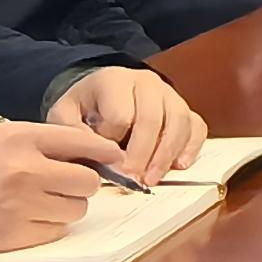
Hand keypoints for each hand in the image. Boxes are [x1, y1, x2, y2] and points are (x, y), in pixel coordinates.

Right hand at [0, 120, 119, 251]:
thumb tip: (101, 153)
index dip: (105, 150)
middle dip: (83, 182)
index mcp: (23, 141)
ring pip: (76, 210)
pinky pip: (56, 232)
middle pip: (87, 182)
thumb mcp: (10, 134)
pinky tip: (28, 216)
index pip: (82, 142)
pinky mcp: (13, 237)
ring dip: (67, 205)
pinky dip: (49, 225)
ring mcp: (20, 208)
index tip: (113, 156)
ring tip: (43, 199)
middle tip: (66, 182)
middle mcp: (25, 174)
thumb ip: (52, 140)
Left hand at [49, 66, 208, 183]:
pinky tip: (179, 166)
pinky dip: (192, 147)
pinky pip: (197, 126)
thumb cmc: (84, 107)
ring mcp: (169, 93)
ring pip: (178, 122)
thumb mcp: (64, 115)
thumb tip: (95, 156)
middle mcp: (146, 82)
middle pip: (152, 119)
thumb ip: (72, 133)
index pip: (120, 115)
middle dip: (142, 155)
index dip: (113, 144)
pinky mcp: (184, 107)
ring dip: (166, 155)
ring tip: (152, 179)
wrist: (102, 92)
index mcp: (114, 80)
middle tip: (132, 181)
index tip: (105, 167)